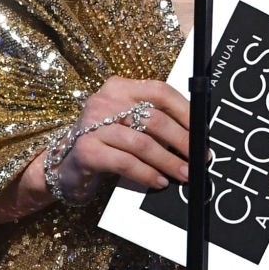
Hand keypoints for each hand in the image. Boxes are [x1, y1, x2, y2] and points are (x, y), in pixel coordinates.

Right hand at [50, 77, 192, 204]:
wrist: (66, 167)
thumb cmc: (106, 145)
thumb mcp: (128, 125)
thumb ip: (154, 122)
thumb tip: (195, 137)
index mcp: (119, 88)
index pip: (160, 91)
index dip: (185, 112)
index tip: (202, 132)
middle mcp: (103, 101)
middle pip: (154, 118)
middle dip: (182, 141)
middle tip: (199, 158)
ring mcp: (91, 125)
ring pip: (142, 143)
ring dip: (168, 161)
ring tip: (184, 174)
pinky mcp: (86, 150)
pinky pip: (125, 162)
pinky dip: (147, 174)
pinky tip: (159, 182)